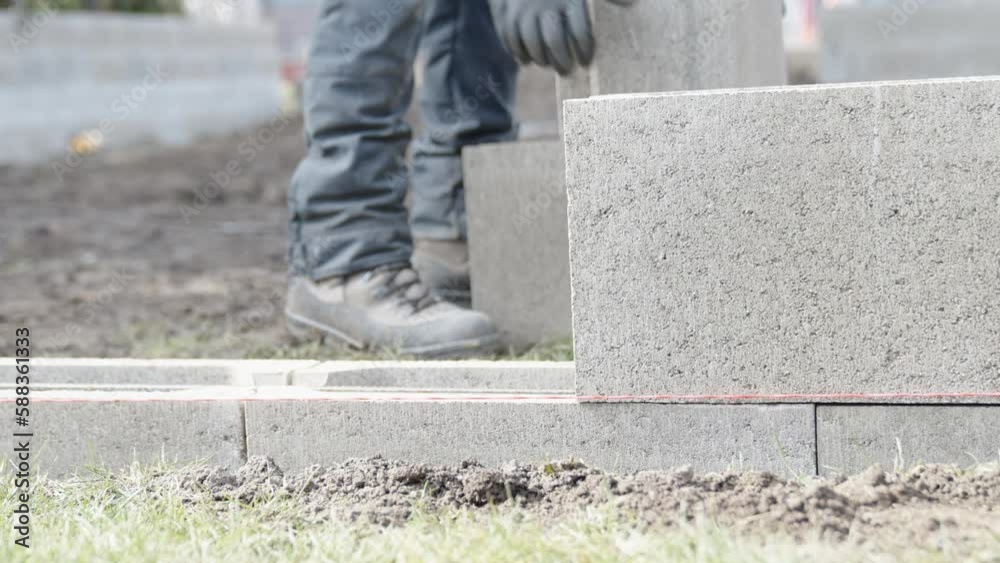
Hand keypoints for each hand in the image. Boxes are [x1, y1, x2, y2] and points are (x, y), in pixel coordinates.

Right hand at [488, 0, 636, 75]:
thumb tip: (634, 3)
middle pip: (554, 40)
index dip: (585, 50)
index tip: (586, 62)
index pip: (580, 31)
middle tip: (567, 71)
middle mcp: (546, 5)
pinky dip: (518, 53)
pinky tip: (527, 61)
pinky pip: (510, 38)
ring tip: (548, 64)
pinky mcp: (507, 13)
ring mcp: (525, 10)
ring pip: (531, 41)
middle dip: (561, 61)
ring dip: (540, 58)